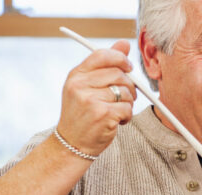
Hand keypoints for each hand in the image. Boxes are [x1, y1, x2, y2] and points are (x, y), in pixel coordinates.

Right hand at [57, 40, 137, 156]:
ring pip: (125, 92)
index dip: (120, 58)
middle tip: (127, 96)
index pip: (102, 55)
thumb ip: (105, 65)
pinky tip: (117, 121)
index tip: (128, 68)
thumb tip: (124, 43)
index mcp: (76, 75)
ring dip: (128, 103)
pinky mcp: (102, 115)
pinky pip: (127, 108)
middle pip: (119, 74)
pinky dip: (127, 116)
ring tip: (118, 111)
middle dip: (129, 85)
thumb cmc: (83, 114)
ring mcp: (91, 100)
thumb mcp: (87, 87)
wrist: (72, 144)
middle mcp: (80, 85)